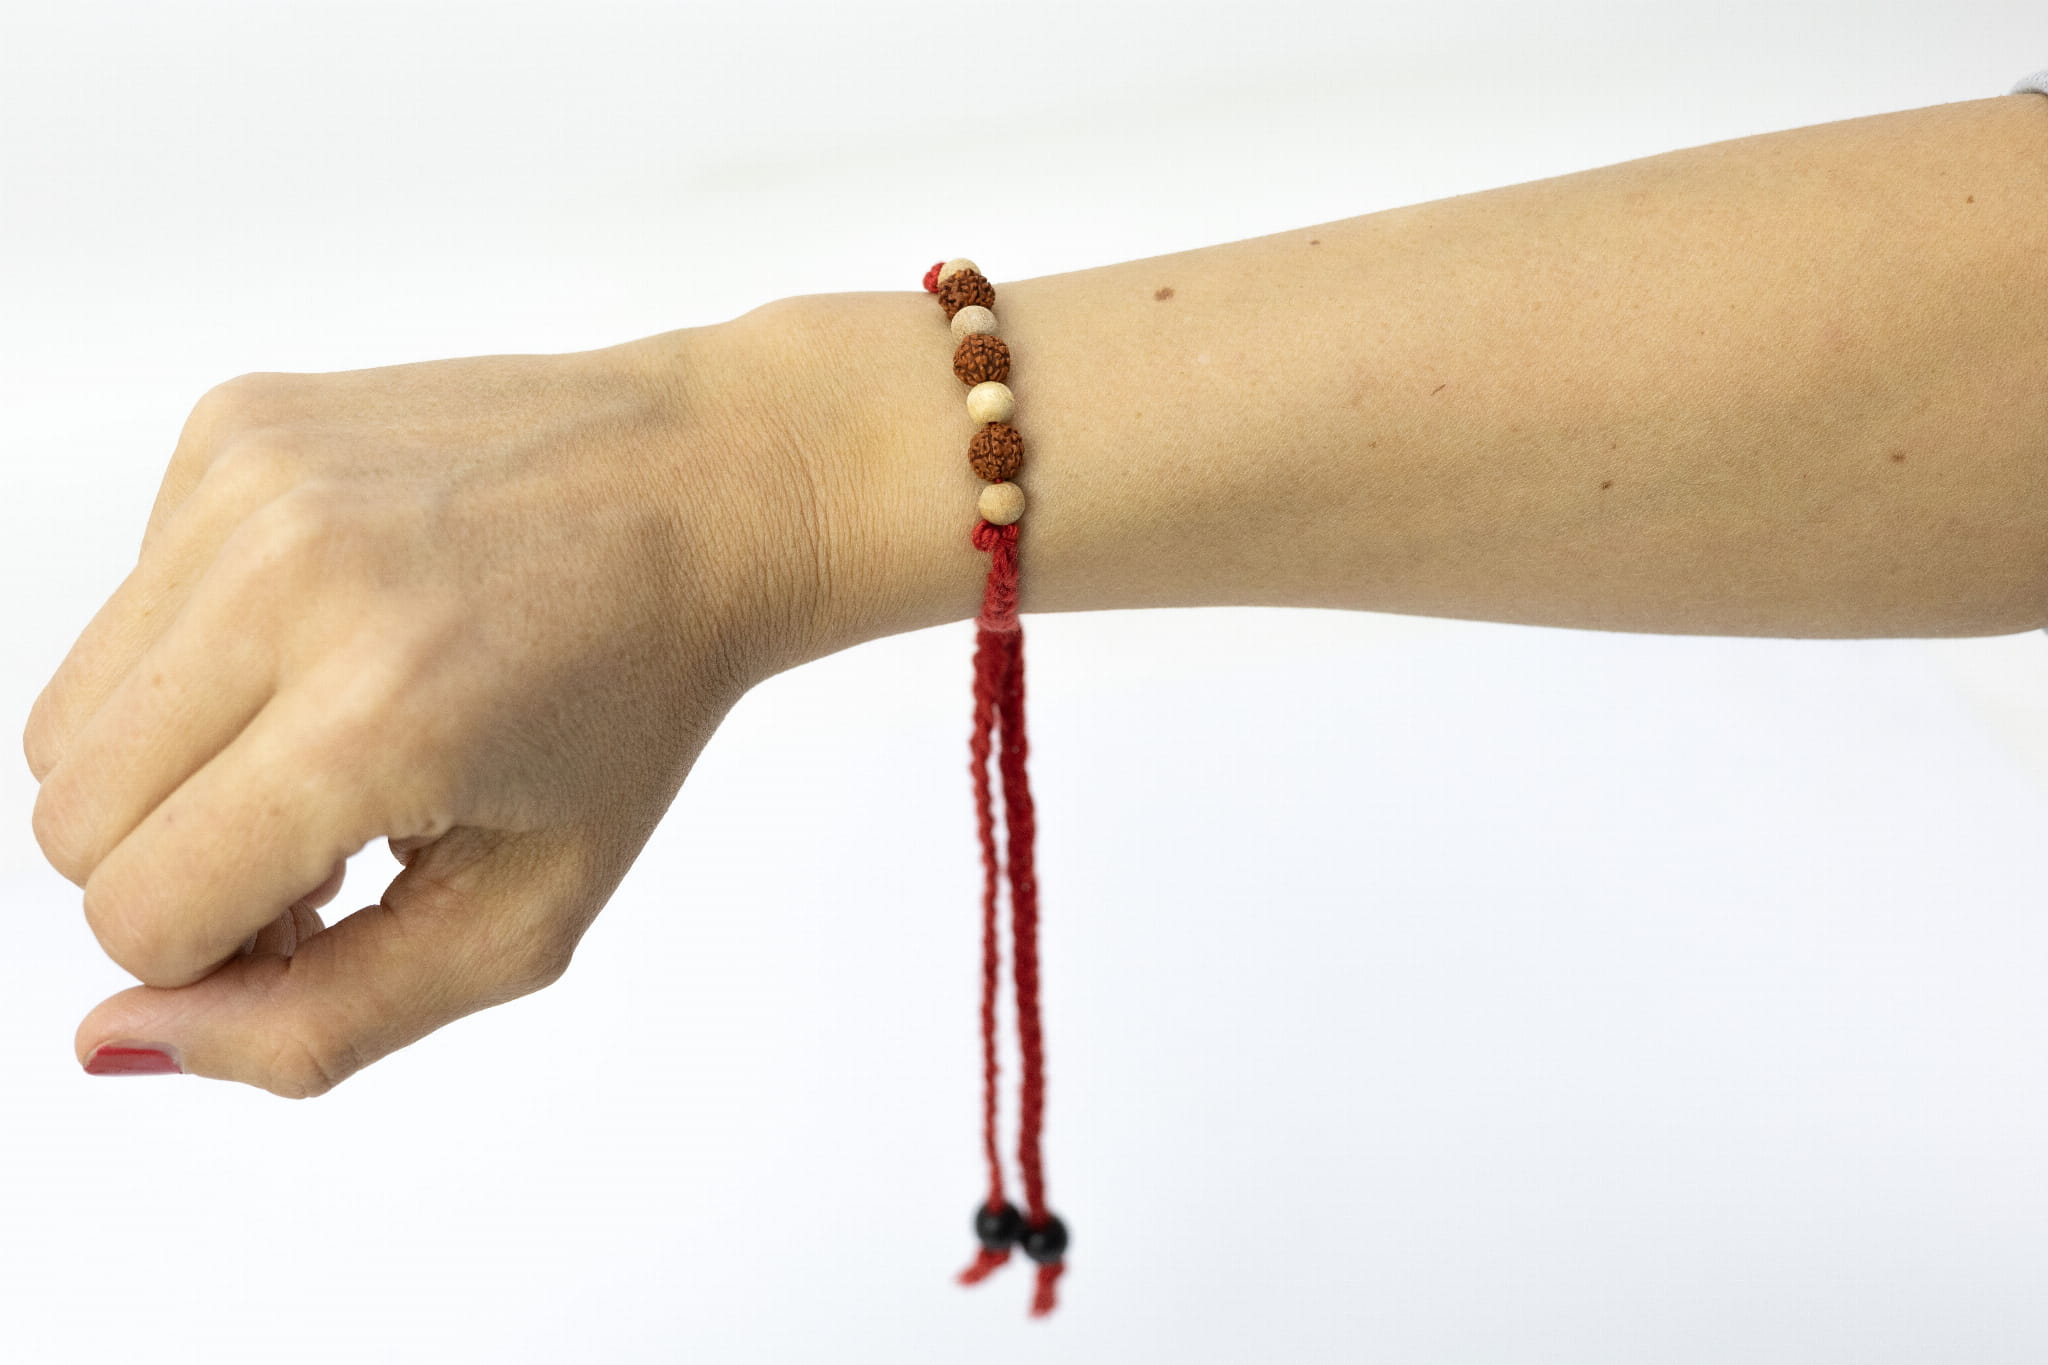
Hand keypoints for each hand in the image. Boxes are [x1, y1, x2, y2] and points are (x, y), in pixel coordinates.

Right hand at [25, 312, 832, 1095]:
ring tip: (332, 735)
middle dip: (184, 865)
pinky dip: (205, 651)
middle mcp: (291, 581)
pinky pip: (128, 605)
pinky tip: (341, 630)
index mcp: (379, 719)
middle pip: (69, 822)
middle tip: (335, 828)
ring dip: (179, 766)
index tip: (332, 902)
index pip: (139, 916)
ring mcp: (254, 484)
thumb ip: (319, 1022)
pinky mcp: (237, 423)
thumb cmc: (633, 712)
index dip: (223, 950)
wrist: (708, 492)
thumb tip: (110, 1043)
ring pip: (67, 719)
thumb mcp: (523, 917)